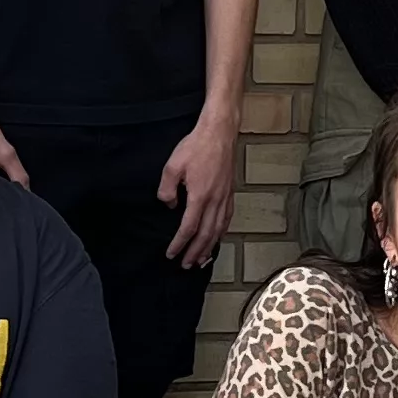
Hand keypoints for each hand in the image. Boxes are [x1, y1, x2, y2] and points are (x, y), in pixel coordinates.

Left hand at [155, 102, 238, 268]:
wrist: (220, 132)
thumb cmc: (196, 146)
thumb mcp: (173, 166)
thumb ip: (167, 189)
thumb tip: (169, 205)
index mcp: (200, 196)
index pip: (189, 228)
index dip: (179, 243)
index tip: (171, 253)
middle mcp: (215, 201)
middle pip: (206, 234)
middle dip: (195, 252)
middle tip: (186, 265)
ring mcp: (225, 197)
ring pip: (218, 229)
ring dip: (210, 246)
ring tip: (201, 259)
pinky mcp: (230, 192)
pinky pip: (227, 218)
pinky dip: (221, 232)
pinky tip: (217, 236)